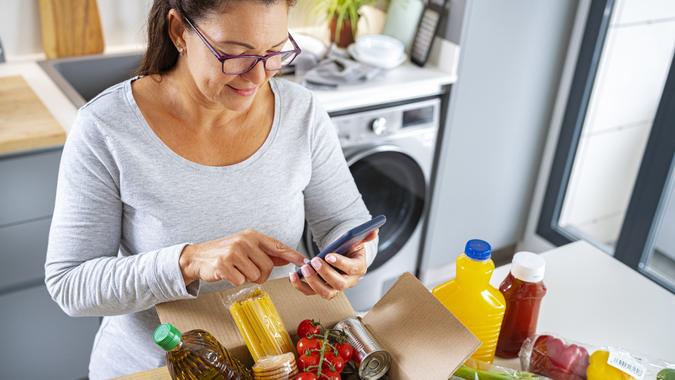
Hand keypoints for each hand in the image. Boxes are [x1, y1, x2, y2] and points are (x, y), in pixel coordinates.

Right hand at [179, 229, 305, 286]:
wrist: (197, 257)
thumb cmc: (224, 253)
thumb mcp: (246, 248)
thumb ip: (266, 253)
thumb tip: (287, 258)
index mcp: (252, 236)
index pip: (277, 246)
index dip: (292, 255)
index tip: (304, 261)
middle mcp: (244, 241)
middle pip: (268, 267)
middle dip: (261, 275)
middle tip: (248, 271)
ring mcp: (233, 252)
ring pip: (255, 276)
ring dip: (247, 278)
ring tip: (236, 270)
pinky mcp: (223, 265)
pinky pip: (241, 281)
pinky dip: (235, 281)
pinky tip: (228, 274)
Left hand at [289, 230, 377, 298]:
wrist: (344, 258)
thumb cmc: (350, 250)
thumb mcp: (358, 241)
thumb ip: (365, 236)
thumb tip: (374, 231)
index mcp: (358, 269)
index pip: (351, 269)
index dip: (340, 263)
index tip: (329, 255)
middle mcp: (348, 282)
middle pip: (338, 285)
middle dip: (325, 274)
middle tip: (314, 261)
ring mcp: (334, 288)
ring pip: (325, 292)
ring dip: (313, 282)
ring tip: (304, 268)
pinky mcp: (321, 289)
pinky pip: (310, 292)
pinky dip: (300, 286)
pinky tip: (294, 275)